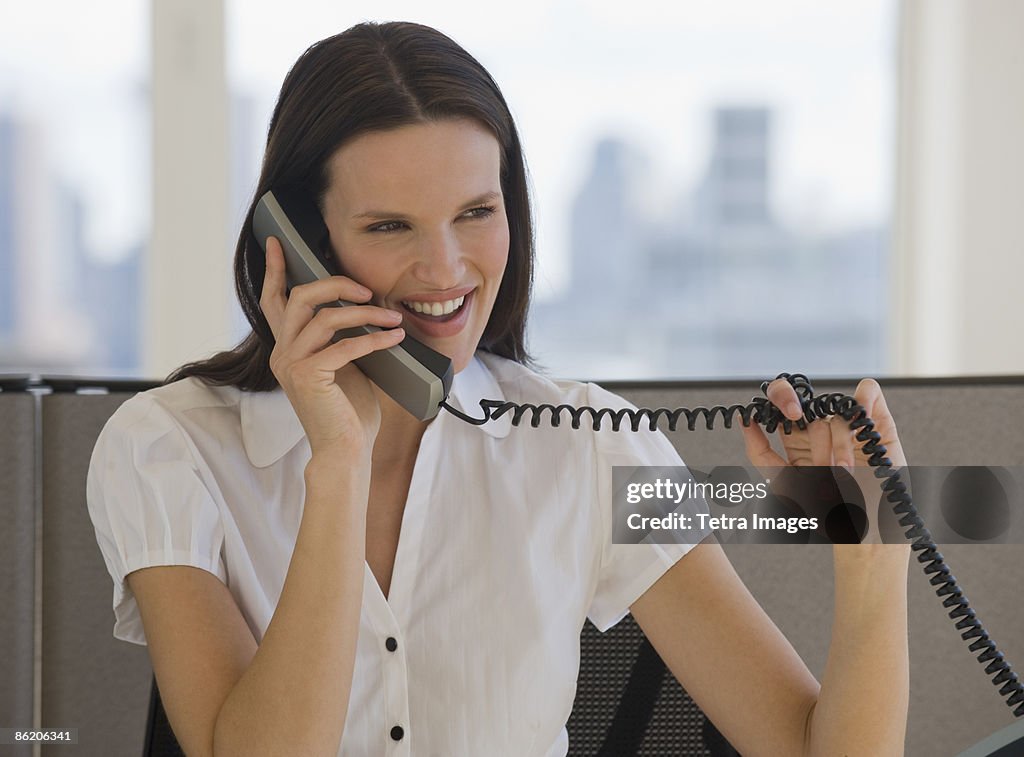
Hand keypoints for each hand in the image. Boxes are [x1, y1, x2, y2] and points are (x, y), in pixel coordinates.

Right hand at [259, 236, 405, 454]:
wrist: (346, 451)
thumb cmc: (349, 412)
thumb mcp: (346, 366)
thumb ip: (344, 337)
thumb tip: (370, 308)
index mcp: (287, 348)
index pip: (273, 300)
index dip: (275, 269)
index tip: (277, 242)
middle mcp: (282, 353)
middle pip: (301, 297)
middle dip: (336, 285)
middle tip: (366, 290)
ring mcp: (291, 364)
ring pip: (325, 317)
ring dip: (365, 313)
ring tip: (393, 318)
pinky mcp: (309, 376)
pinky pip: (345, 345)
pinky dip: (375, 338)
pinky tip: (396, 337)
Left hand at [741, 377, 908, 552]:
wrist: (867, 532)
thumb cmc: (828, 512)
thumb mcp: (784, 484)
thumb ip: (760, 453)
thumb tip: (743, 419)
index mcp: (796, 439)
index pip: (781, 403)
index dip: (777, 396)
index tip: (778, 411)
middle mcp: (821, 428)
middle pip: (804, 400)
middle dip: (793, 406)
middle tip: (793, 415)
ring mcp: (849, 425)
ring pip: (832, 410)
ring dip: (836, 442)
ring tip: (842, 472)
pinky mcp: (877, 423)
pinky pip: (867, 392)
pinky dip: (864, 399)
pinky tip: (862, 422)